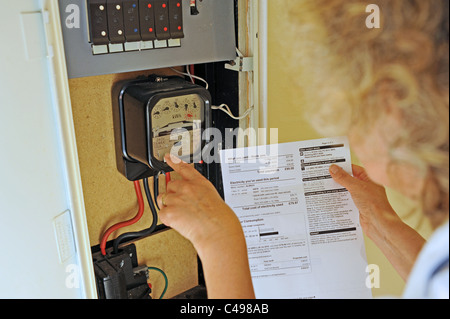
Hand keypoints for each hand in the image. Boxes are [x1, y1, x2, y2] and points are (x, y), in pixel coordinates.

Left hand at [157, 154, 244, 254]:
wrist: (217, 230)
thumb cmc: (219, 218)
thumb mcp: (213, 198)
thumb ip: (199, 194)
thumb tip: (192, 199)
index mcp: (199, 183)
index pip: (184, 168)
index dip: (174, 162)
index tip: (168, 157)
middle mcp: (186, 188)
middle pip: (170, 185)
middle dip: (173, 194)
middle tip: (182, 206)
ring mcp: (177, 199)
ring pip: (163, 199)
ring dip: (169, 206)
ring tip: (181, 215)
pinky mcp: (169, 212)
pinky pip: (162, 214)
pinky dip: (168, 219)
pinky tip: (178, 222)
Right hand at [329, 164, 425, 279]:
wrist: (378, 224)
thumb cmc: (373, 204)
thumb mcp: (356, 187)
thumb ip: (344, 178)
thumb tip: (333, 168)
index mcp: (369, 179)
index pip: (354, 169)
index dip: (343, 167)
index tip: (331, 166)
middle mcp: (366, 187)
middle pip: (350, 180)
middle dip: (338, 178)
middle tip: (326, 175)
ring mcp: (362, 198)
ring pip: (347, 190)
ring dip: (338, 189)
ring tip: (325, 186)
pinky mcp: (358, 207)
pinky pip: (347, 200)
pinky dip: (340, 199)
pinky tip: (331, 198)